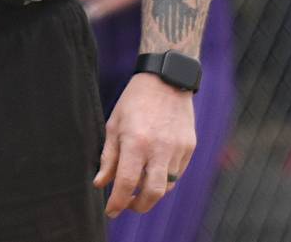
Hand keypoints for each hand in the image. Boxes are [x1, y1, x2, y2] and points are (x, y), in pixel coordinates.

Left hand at [94, 73, 195, 216]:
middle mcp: (159, 148)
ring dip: (151, 192)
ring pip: (167, 185)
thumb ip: (108, 157)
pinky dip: (164, 179)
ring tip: (139, 187)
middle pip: (152, 193)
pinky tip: (154, 171)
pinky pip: (177, 173)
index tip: (110, 210)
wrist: (166, 79)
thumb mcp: (114, 125)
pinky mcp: (190, 147)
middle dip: (138, 206)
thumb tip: (100, 184)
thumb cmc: (135, 101)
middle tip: (128, 205)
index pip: (126, 183)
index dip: (117, 202)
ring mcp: (178, 149)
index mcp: (136, 142)